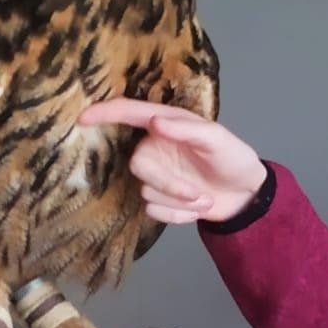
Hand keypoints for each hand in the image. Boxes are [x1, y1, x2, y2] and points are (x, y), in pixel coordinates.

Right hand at [78, 97, 266, 224]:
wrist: (245, 195)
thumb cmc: (233, 158)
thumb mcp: (217, 140)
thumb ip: (187, 129)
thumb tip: (155, 121)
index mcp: (166, 124)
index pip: (129, 113)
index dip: (104, 113)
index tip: (82, 118)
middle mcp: (155, 147)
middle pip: (137, 165)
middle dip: (166, 184)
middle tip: (196, 194)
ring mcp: (156, 175)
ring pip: (146, 192)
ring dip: (178, 201)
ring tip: (204, 199)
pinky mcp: (159, 199)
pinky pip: (154, 211)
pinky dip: (178, 215)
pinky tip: (197, 209)